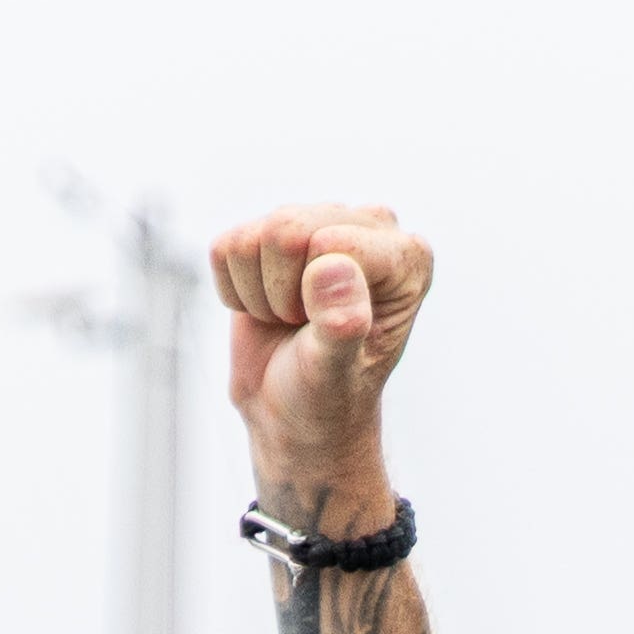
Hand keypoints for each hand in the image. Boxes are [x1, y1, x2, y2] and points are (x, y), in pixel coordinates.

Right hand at [212, 202, 427, 535]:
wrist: (294, 412)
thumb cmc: (328, 396)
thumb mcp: (336, 371)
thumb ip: (342, 324)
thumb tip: (330, 267)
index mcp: (407, 257)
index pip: (330, 242)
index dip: (312, 294)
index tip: (331, 331)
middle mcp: (371, 226)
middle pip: (286, 229)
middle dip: (282, 292)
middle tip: (306, 326)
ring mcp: (320, 221)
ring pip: (253, 237)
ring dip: (260, 294)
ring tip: (292, 320)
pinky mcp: (272, 231)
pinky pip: (226, 247)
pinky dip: (236, 290)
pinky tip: (269, 309)